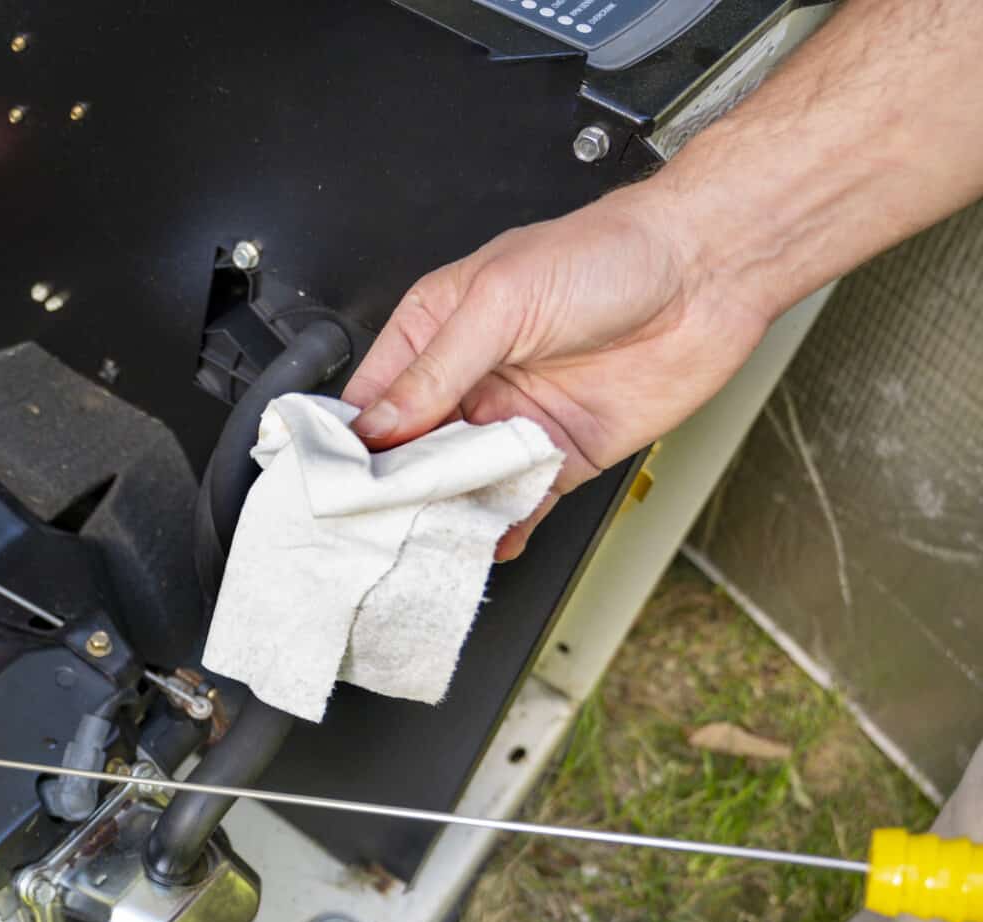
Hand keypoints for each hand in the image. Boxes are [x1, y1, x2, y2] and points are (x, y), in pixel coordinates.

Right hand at [340, 188, 773, 558]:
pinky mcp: (559, 455)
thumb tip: (380, 425)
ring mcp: (512, 422)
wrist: (710, 271)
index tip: (336, 481)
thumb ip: (437, 370)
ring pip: (458, 486)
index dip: (349, 443)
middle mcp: (467, 381)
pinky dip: (501, 529)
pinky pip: (518, 504)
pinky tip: (486, 542)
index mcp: (435, 331)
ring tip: (427, 540)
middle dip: (394, 490)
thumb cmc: (610, 253)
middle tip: (378, 523)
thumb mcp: (501, 301)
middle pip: (408, 454)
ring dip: (444, 513)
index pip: (370, 400)